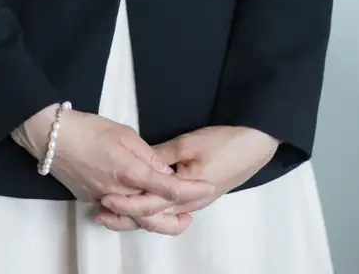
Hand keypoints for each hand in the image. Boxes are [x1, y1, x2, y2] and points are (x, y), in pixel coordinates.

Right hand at [12, 104, 213, 228]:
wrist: (51, 137)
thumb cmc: (88, 128)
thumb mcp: (123, 133)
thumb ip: (147, 154)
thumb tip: (165, 170)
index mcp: (130, 173)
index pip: (168, 187)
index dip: (190, 189)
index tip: (208, 186)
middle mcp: (118, 193)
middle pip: (152, 215)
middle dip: (175, 220)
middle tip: (190, 218)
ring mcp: (103, 199)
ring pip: (134, 218)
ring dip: (155, 220)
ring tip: (172, 218)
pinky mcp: (91, 199)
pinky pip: (118, 212)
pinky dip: (133, 214)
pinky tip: (141, 208)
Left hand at [95, 126, 279, 231]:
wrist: (257, 143)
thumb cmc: (225, 142)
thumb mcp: (190, 143)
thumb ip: (163, 155)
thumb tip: (139, 163)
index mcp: (187, 192)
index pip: (150, 204)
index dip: (127, 202)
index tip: (105, 197)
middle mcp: (191, 204)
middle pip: (153, 216)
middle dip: (127, 215)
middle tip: (102, 210)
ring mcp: (196, 202)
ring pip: (161, 215)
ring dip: (138, 214)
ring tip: (114, 209)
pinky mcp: (200, 196)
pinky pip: (171, 208)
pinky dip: (153, 208)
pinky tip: (141, 202)